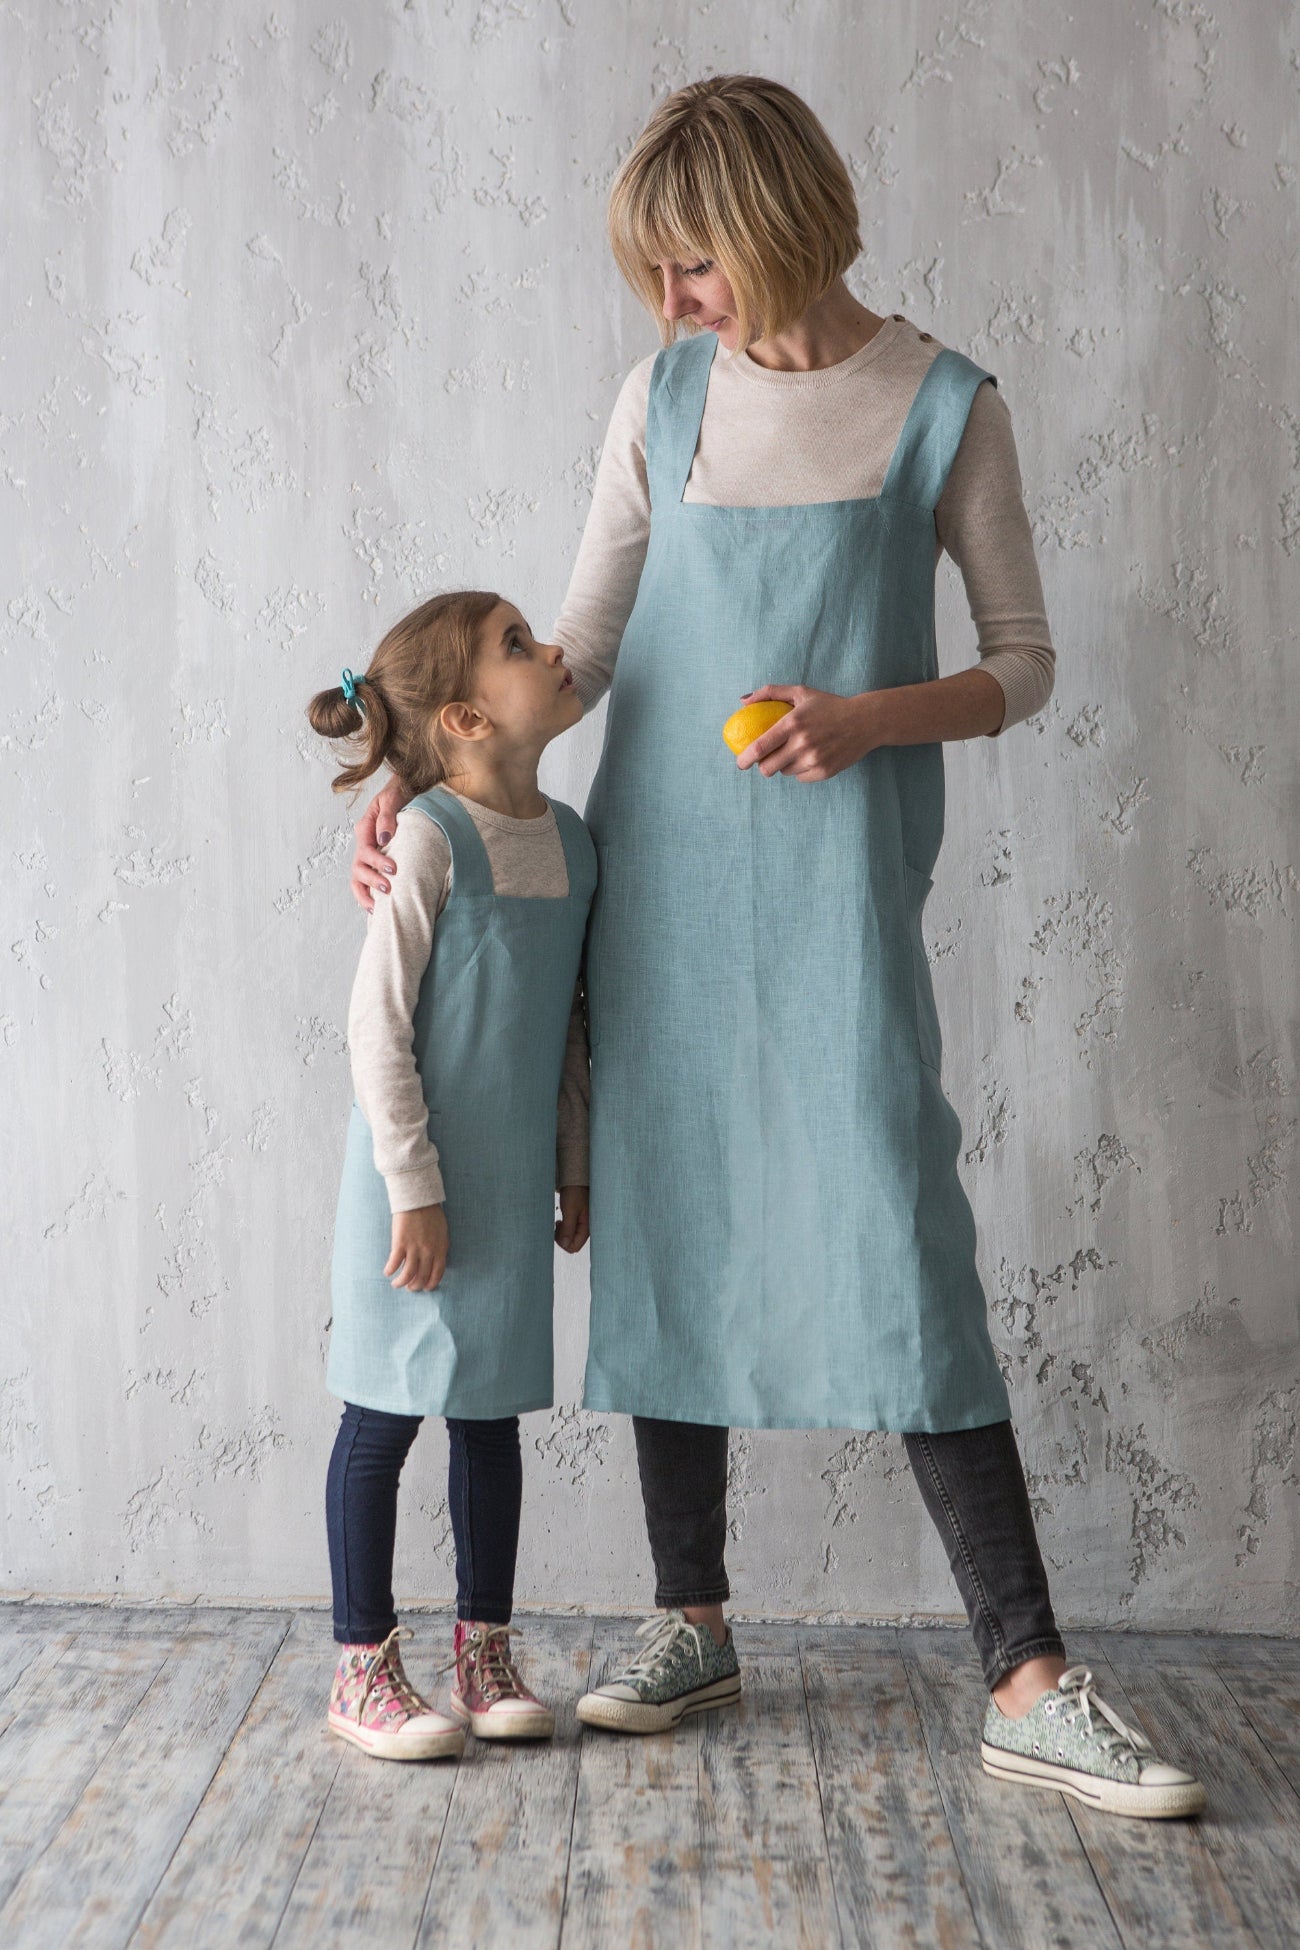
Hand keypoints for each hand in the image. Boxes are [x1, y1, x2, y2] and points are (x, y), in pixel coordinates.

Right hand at [351, 778, 411, 912]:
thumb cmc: (398, 794)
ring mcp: (367, 853)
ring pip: (357, 878)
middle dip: (372, 880)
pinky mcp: (375, 861)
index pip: (365, 850)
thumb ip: (387, 818)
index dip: (377, 862)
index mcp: (365, 829)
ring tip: (379, 905)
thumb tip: (384, 839)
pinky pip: (365, 880)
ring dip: (366, 892)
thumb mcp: (392, 800)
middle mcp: (364, 843)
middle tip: (389, 888)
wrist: (405, 792)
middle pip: (358, 867)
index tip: (393, 869)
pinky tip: (376, 907)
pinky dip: (367, 894)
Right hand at [385, 1204, 448, 1290]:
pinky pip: (394, 1262)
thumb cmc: (431, 1214)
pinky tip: (387, 1272)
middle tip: (410, 1287)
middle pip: (422, 1276)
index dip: (431, 1284)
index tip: (425, 1288)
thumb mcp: (442, 1232)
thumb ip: (440, 1248)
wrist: (418, 1199)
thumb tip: (435, 1262)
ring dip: (401, 1282)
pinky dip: (390, 1270)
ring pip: (408, 1274)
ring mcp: (414, 1248)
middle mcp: (428, 1251)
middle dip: (415, 1286)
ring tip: (396, 1284)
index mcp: (440, 1249)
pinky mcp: (400, 1243)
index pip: (437, 1273)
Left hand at [555, 1184, 589, 1253]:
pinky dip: (564, 1228)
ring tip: (559, 1221)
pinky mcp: (579, 1222)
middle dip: (562, 1238)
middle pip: (572, 1245)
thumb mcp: (570, 1210)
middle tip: (557, 1224)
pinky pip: (570, 1232)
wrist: (576, 1180)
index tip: (557, 1229)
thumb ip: (568, 1229)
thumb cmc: (574, 1192)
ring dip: (562, 1233)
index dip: (563, 1243)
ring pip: (570, 1239)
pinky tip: (561, 1221)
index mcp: (587, 1227)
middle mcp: (586, 1229)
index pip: (574, 1247)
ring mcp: (583, 1226)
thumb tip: (565, 1245)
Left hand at [735, 684, 883, 780]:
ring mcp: (814, 759)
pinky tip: (810, 757)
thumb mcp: (801, 692)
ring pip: (784, 772)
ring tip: (795, 751)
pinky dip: (800, 770)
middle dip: (762, 766)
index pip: (760, 746)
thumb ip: (771, 693)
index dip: (745, 758)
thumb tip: (742, 702)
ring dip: (783, 765)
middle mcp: (802, 743)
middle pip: (768, 768)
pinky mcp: (824, 771)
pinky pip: (800, 777)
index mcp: (793, 723)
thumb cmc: (829, 705)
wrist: (865, 720)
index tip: (739, 763)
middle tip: (766, 759)